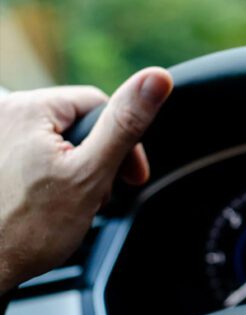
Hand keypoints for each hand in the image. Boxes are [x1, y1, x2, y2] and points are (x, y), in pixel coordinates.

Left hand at [0, 68, 172, 292]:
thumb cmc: (26, 230)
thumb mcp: (91, 173)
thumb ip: (125, 124)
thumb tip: (156, 79)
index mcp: (27, 108)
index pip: (98, 104)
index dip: (124, 143)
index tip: (131, 177)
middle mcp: (4, 115)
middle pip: (75, 124)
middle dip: (96, 160)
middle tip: (97, 196)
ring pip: (55, 142)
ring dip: (74, 171)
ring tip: (70, 203)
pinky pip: (33, 156)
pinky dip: (48, 177)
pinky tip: (47, 203)